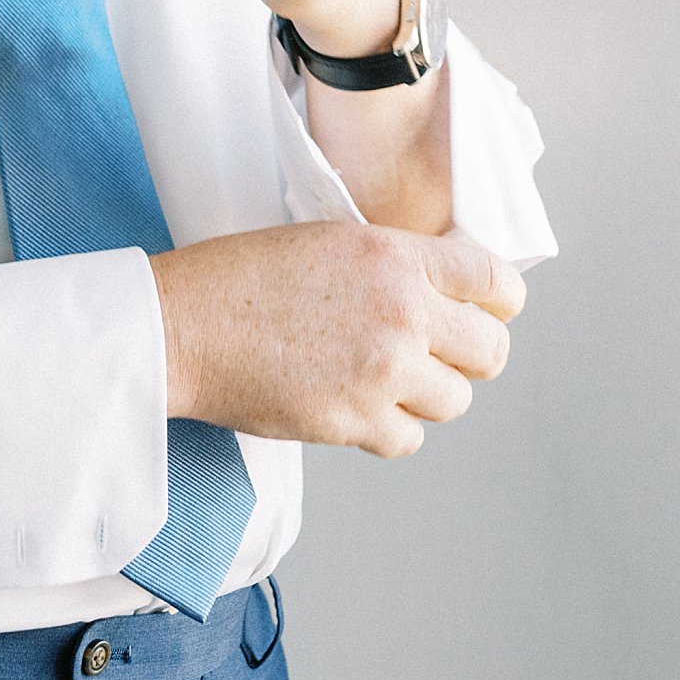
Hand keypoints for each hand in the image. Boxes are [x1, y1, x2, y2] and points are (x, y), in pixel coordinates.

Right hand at [147, 222, 525, 458]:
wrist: (180, 327)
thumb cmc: (238, 278)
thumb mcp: (328, 241)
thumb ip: (393, 265)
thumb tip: (440, 295)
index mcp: (395, 257)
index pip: (495, 281)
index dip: (499, 302)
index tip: (490, 312)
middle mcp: (402, 313)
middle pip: (492, 351)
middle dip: (470, 355)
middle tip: (440, 355)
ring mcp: (382, 371)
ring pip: (455, 400)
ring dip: (426, 394)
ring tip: (383, 379)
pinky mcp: (355, 421)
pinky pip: (409, 438)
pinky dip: (389, 429)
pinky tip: (355, 405)